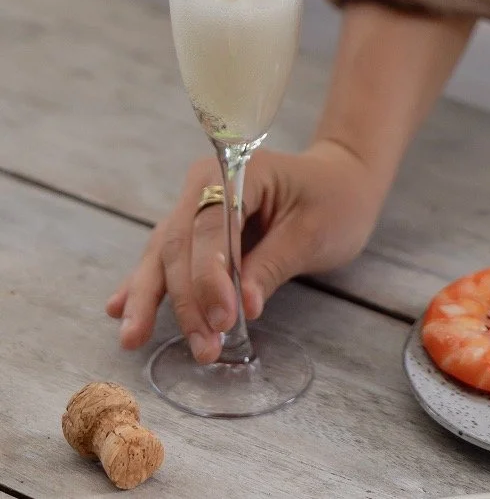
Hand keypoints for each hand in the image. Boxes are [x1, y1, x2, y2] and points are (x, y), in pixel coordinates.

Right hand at [106, 139, 383, 363]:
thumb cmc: (334, 200)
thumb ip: (273, 265)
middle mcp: (206, 183)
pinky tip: (118, 308)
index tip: (223, 319)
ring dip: (152, 298)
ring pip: (164, 253)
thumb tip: (242, 306)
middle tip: (203, 348)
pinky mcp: (198, 231)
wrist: (341, 182)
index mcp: (237, 170)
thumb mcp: (314, 231)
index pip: (211, 226)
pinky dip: (145, 285)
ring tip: (131, 338)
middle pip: (180, 243)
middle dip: (186, 300)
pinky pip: (167, 258)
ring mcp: (197, 206)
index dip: (210, 276)